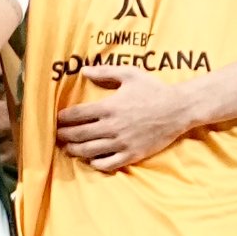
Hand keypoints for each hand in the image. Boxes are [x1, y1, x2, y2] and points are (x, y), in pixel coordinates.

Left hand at [55, 66, 203, 171]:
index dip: (63, 118)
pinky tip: (91, 159)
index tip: (57, 119)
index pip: (77, 115)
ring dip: (74, 150)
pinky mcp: (132, 155)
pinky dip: (95, 163)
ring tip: (68, 148)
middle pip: (78, 135)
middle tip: (57, 135)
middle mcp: (112, 127)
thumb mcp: (130, 74)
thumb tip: (83, 71)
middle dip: (63, 136)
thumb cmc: (154, 89)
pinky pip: (107, 164)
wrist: (179, 109)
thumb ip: (105, 72)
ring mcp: (122, 143)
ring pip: (89, 151)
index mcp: (109, 107)